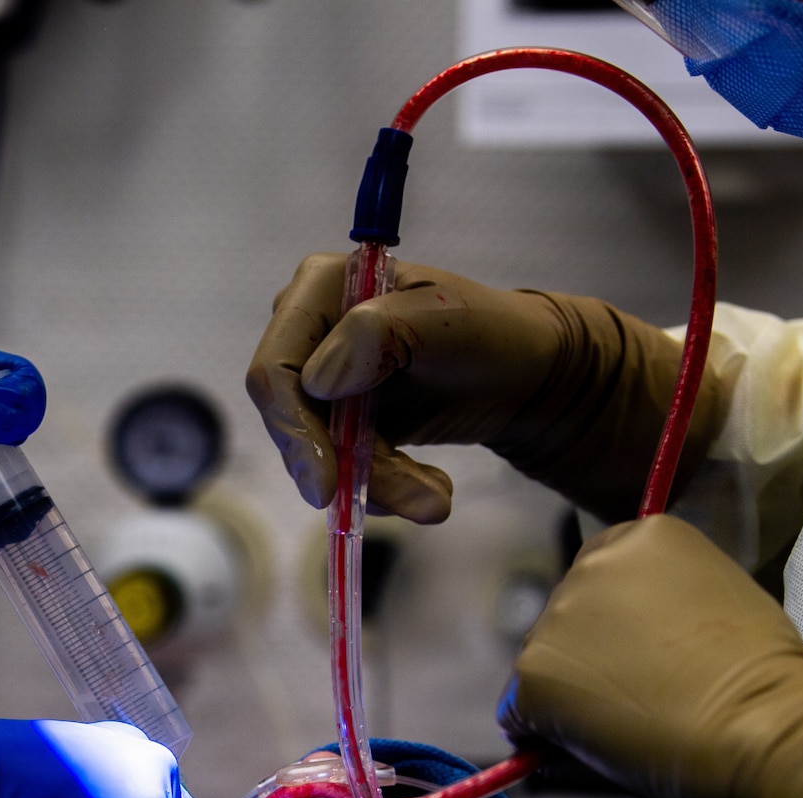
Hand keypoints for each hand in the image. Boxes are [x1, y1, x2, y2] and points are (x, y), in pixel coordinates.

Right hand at [245, 255, 717, 524]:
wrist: (527, 373)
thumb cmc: (491, 331)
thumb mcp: (445, 320)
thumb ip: (377, 333)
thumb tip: (317, 382)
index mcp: (319, 289)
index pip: (274, 368)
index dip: (294, 430)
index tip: (327, 486)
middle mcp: (309, 332)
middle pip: (293, 422)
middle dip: (350, 470)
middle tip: (417, 503)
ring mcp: (323, 380)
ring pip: (321, 457)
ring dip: (381, 487)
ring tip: (437, 499)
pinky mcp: (341, 422)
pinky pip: (344, 470)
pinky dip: (386, 490)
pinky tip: (431, 489)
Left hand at [497, 516, 802, 797]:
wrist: (767, 726)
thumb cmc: (765, 680)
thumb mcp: (715, 607)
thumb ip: (661, 611)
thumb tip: (619, 655)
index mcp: (644, 533)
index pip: (603, 580)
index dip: (621, 631)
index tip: (655, 660)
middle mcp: (590, 562)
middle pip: (567, 622)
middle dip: (590, 662)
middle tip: (647, 703)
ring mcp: (557, 617)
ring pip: (545, 670)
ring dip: (572, 701)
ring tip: (634, 729)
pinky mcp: (535, 673)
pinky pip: (522, 717)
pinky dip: (548, 740)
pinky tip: (602, 750)